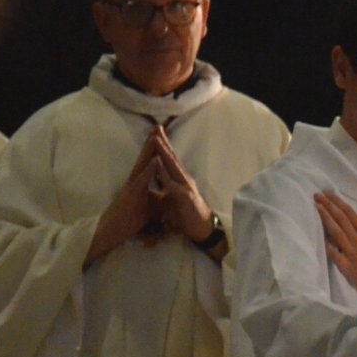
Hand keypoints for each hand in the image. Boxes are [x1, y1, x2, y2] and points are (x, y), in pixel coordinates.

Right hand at [85, 133, 160, 264]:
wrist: (112, 232)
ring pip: (142, 165)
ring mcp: (131, 186)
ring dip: (150, 150)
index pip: (150, 162)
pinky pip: (142, 180)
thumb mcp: (149, 205)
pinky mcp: (131, 195)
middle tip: (160, 126)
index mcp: (140, 182)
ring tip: (157, 136)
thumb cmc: (130, 220)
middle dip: (153, 143)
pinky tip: (156, 160)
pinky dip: (150, 169)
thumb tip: (167, 191)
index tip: (164, 136)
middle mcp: (134, 180)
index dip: (157, 150)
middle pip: (145, 158)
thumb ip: (157, 195)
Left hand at [147, 125, 214, 241]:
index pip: (170, 159)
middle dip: (164, 143)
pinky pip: (173, 184)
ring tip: (156, 140)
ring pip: (173, 167)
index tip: (154, 132)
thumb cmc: (187, 213)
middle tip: (156, 128)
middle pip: (172, 158)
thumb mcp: (173, 196)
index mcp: (180, 179)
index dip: (163, 146)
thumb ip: (166, 184)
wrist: (202, 228)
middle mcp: (184, 179)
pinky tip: (159, 167)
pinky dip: (165, 175)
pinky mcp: (186, 197)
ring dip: (164, 153)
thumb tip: (157, 176)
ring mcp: (186, 187)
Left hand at [316, 193, 356, 305]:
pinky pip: (333, 254)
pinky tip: (319, 236)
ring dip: (326, 219)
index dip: (338, 202)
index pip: (349, 213)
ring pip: (335, 232)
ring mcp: (350, 253)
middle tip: (317, 196)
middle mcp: (356, 240)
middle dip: (328, 206)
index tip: (328, 194)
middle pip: (340, 219)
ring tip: (317, 207)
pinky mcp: (345, 266)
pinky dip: (327, 245)